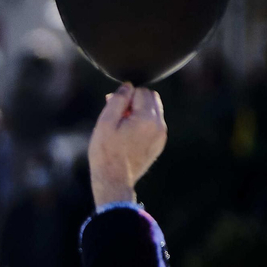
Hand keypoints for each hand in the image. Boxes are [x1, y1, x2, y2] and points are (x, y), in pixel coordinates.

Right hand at [89, 84, 166, 207]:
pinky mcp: (159, 144)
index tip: (113, 109)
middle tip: (117, 116)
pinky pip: (153, 124)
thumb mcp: (105, 122)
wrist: (114, 180)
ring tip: (121, 128)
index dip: (125, 96)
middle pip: (151, 98)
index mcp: (147, 118)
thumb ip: (118, 100)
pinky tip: (127, 137)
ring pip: (153, 110)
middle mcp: (159, 125)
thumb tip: (127, 86)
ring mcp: (161, 135)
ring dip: (138, 112)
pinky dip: (142, 124)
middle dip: (135, 101)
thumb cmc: (106, 152)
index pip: (141, 91)